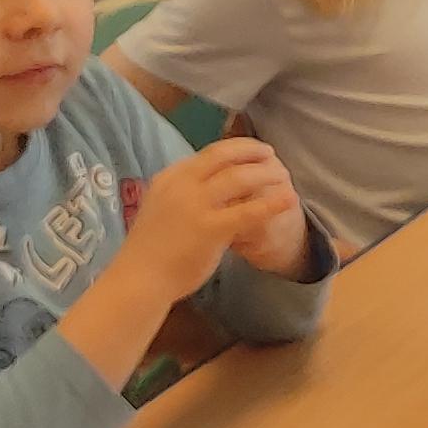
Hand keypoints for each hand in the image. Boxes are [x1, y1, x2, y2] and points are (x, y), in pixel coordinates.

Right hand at [125, 139, 302, 287]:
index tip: (254, 150)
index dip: (237, 148)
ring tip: (284, 176)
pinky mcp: (210, 229)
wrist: (138, 279)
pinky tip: (289, 200)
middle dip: (253, 151)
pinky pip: (249, 211)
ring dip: (267, 174)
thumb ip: (182, 193)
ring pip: (240, 178)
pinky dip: (272, 203)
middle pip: (225, 155)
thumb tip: (204, 182)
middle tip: (272, 155)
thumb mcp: (161, 207)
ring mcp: (195, 205)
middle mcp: (181, 185)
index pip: (209, 152)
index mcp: (170, 178)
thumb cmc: (151, 249)